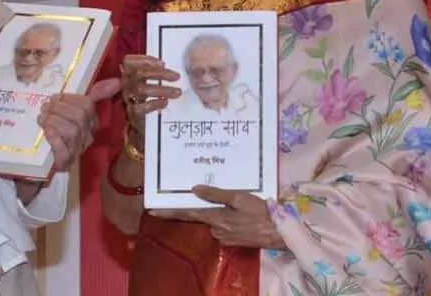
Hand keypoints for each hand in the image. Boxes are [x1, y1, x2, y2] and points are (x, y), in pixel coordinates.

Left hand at [39, 78, 121, 171]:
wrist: (53, 158)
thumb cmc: (65, 129)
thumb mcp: (78, 109)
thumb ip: (96, 94)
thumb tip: (117, 81)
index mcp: (92, 121)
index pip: (87, 105)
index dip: (71, 99)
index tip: (56, 97)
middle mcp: (87, 135)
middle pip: (79, 117)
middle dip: (59, 109)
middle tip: (45, 107)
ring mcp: (77, 150)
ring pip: (71, 132)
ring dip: (53, 121)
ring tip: (42, 118)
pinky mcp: (65, 162)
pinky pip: (63, 151)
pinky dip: (54, 139)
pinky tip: (47, 131)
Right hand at [120, 54, 181, 136]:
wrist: (144, 124)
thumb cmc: (148, 98)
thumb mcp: (149, 83)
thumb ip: (156, 73)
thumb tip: (173, 67)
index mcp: (130, 74)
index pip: (129, 61)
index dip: (145, 59)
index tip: (162, 63)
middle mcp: (127, 84)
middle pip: (139, 73)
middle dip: (160, 73)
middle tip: (177, 76)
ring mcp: (129, 99)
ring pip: (142, 89)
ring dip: (163, 89)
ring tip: (177, 92)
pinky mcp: (134, 113)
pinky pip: (143, 106)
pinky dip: (156, 103)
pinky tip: (165, 102)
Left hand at [150, 186, 285, 249]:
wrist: (279, 233)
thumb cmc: (260, 211)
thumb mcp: (239, 197)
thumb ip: (216, 194)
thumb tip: (195, 189)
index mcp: (215, 217)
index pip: (186, 213)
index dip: (169, 212)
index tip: (151, 211)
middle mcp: (215, 229)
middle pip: (203, 216)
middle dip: (208, 207)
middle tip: (219, 198)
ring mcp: (224, 238)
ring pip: (216, 221)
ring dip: (223, 213)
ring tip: (241, 205)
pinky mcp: (233, 241)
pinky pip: (225, 227)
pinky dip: (230, 220)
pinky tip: (243, 214)